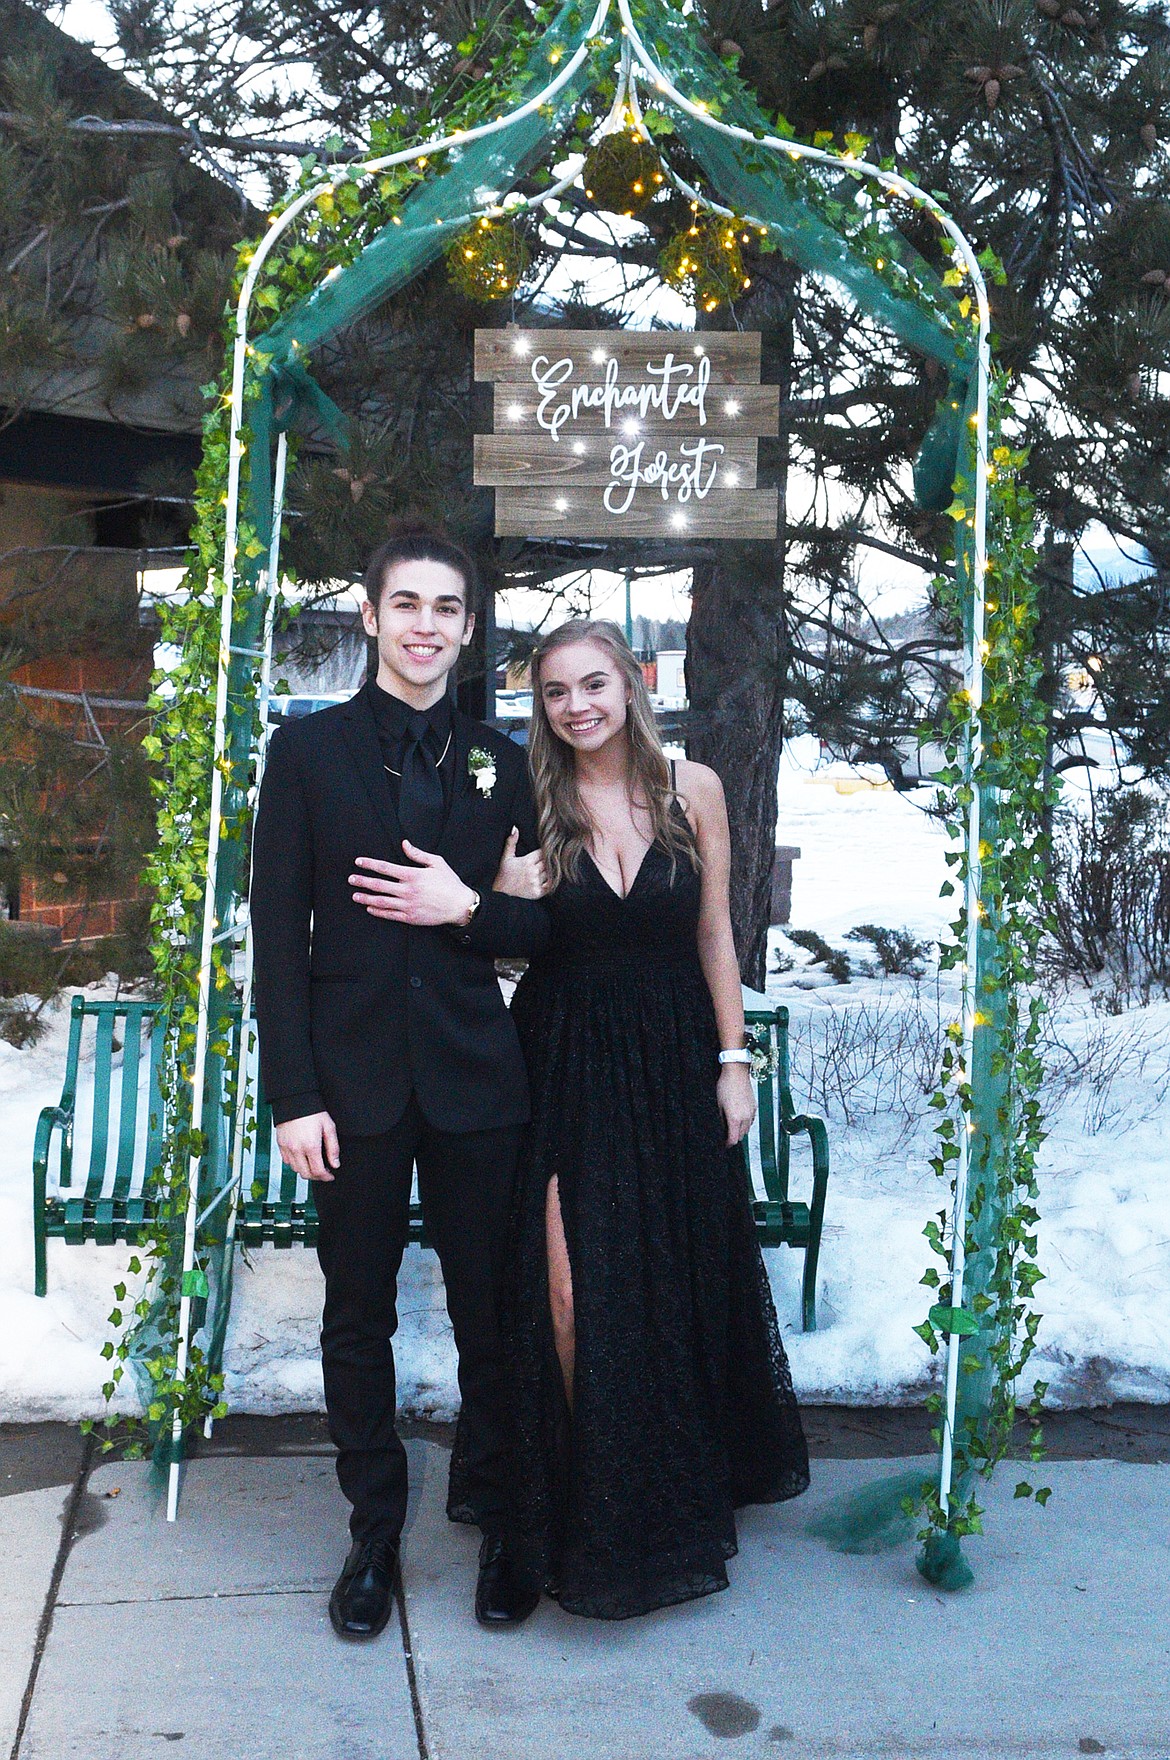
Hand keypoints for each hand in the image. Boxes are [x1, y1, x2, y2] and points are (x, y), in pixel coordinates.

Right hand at [276, 1110, 339, 1182]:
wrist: (295, 1100)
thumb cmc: (314, 1112)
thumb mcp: (329, 1127)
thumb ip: (333, 1148)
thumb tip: (335, 1164)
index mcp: (311, 1146)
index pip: (318, 1171)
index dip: (326, 1177)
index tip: (331, 1176)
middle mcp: (297, 1150)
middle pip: (306, 1174)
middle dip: (316, 1177)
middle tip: (324, 1173)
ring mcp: (287, 1148)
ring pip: (296, 1169)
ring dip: (306, 1171)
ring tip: (314, 1165)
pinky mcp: (280, 1145)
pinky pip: (287, 1161)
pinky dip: (295, 1164)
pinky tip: (303, 1158)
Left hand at [350, 842, 476, 925]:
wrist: (459, 906)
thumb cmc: (449, 882)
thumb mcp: (437, 862)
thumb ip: (418, 854)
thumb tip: (404, 844)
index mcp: (412, 875)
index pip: (385, 868)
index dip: (370, 864)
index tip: (358, 862)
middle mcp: (407, 890)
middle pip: (379, 885)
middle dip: (362, 881)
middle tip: (351, 879)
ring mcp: (408, 905)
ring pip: (381, 901)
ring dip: (366, 898)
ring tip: (355, 895)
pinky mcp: (410, 917)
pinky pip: (390, 914)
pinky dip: (378, 911)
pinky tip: (370, 908)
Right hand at [493, 826, 548, 898]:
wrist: (500, 893)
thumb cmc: (503, 873)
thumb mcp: (506, 856)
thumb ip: (511, 842)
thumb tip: (515, 828)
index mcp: (527, 861)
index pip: (543, 853)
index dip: (545, 852)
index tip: (546, 852)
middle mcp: (532, 872)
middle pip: (548, 863)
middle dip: (549, 861)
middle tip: (551, 859)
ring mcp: (535, 883)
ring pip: (550, 874)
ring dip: (551, 872)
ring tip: (549, 869)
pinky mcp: (537, 893)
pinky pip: (550, 886)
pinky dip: (551, 883)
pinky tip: (548, 879)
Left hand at [717, 1063, 755, 1146]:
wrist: (736, 1073)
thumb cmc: (725, 1086)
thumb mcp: (719, 1105)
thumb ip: (722, 1120)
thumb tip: (722, 1129)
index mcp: (735, 1118)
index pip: (733, 1139)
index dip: (728, 1144)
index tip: (724, 1144)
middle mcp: (745, 1118)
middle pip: (741, 1136)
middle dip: (733, 1138)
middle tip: (726, 1135)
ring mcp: (751, 1112)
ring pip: (747, 1129)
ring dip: (740, 1131)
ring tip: (732, 1126)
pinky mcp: (754, 1107)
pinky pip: (751, 1120)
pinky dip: (745, 1123)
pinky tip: (739, 1118)